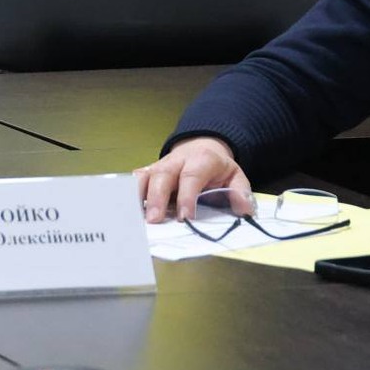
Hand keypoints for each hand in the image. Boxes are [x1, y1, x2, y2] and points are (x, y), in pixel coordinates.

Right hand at [135, 137, 250, 223]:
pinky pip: (135, 181)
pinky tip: (126, 212)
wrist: (202, 148)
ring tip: (135, 217)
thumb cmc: (217, 169)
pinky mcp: (148, 172)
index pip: (191, 176)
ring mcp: (160, 165)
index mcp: (202, 159)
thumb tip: (244, 210)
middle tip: (155, 220)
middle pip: (163, 174)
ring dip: (138, 196)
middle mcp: (177, 160)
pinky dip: (128, 195)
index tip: (185, 217)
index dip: (187, 196)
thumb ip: (241, 193)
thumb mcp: (236, 176)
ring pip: (144, 175)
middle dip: (157, 197)